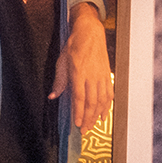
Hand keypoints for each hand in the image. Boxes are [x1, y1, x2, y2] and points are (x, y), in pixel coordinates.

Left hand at [50, 3, 112, 134]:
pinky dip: (107, 106)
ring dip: (97, 115)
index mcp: (79, 72)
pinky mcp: (108, 74)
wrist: (91, 32)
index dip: (78, 112)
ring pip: (102, 100)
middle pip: (92, 101)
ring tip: (93, 126)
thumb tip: (52, 96)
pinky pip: (109, 93)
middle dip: (88, 118)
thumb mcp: (62, 60)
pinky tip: (104, 115)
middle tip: (84, 130)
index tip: (77, 123)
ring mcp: (102, 75)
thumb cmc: (74, 45)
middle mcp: (92, 75)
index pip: (79, 97)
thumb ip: (59, 80)